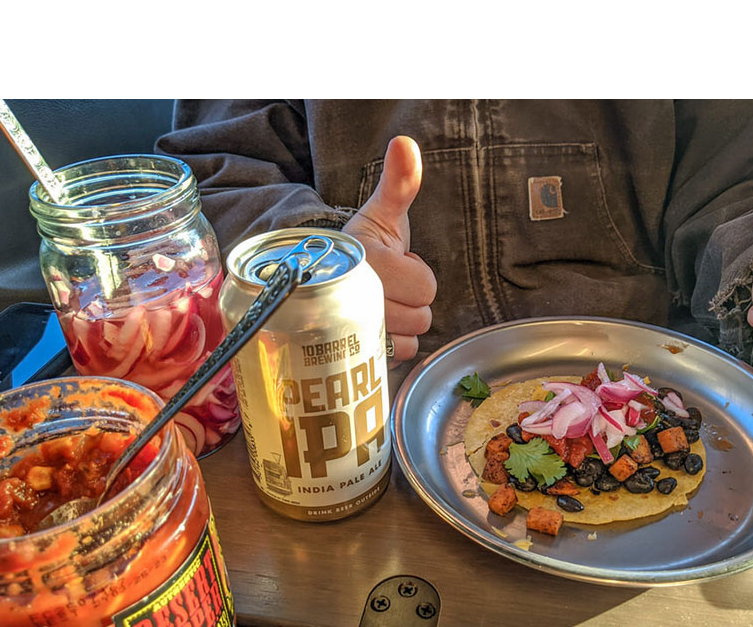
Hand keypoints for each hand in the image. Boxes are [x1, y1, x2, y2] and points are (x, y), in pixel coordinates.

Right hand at [343, 136, 436, 363]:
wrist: (328, 276)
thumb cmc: (363, 245)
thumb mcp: (382, 213)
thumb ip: (399, 182)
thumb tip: (405, 144)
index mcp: (366, 263)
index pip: (425, 287)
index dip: (416, 273)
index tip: (394, 263)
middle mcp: (355, 300)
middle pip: (420, 316)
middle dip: (411, 299)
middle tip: (388, 285)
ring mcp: (352, 331)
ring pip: (410, 337)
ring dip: (402, 322)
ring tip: (381, 303)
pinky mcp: (354, 352)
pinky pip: (398, 355)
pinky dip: (393, 343)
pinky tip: (379, 326)